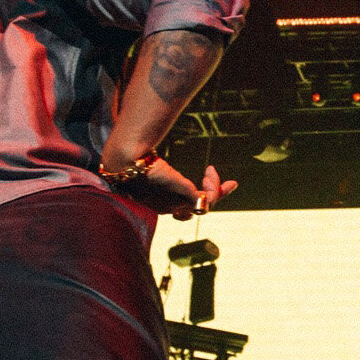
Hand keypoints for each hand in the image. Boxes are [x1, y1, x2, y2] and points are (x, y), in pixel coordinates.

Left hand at [119, 159, 236, 218]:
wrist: (127, 162)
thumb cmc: (130, 161)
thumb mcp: (146, 165)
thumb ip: (153, 165)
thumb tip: (147, 149)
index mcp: (158, 202)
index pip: (183, 210)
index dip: (196, 199)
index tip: (205, 182)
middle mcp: (168, 208)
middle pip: (198, 209)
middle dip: (215, 195)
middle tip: (232, 184)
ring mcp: (176, 205)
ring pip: (206, 205)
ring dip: (215, 188)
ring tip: (210, 171)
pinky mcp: (183, 197)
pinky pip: (208, 200)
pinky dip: (215, 187)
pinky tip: (209, 171)